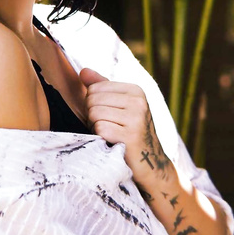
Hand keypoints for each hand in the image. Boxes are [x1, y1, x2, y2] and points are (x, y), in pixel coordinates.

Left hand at [80, 68, 173, 186]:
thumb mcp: (119, 105)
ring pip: (94, 113)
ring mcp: (136, 118)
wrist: (150, 163)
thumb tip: (83, 71)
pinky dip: (100, 137)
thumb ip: (101, 86)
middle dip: (92, 115)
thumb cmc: (129, 131)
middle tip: (105, 126)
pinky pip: (100, 129)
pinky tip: (110, 141)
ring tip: (108, 133)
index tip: (106, 114)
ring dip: (94, 126)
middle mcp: (138, 102)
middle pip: (92, 100)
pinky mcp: (131, 136)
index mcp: (135, 90)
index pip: (95, 87)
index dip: (93, 103)